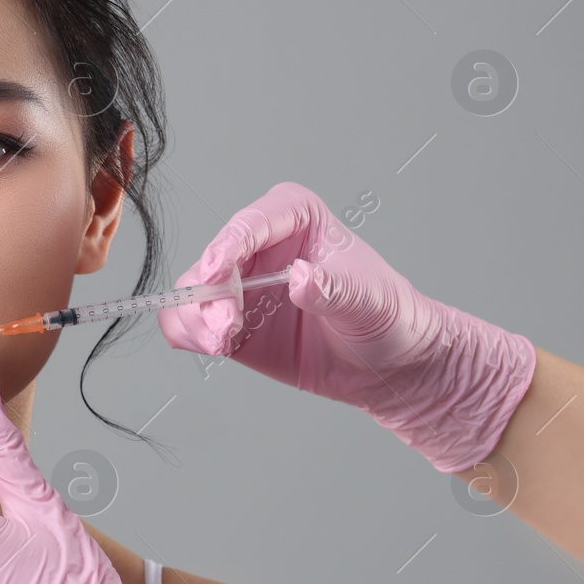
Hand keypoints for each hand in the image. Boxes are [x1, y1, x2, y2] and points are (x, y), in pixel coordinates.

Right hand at [157, 181, 536, 472]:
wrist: (392, 365)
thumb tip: (300, 278)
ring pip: (193, 292)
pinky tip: (214, 346)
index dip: (228, 245)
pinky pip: (191, 323)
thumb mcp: (368, 300)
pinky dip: (191, 335)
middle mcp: (260, 247)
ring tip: (222, 343)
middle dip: (210, 294)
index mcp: (295, 218)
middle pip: (212, 260)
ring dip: (197, 318)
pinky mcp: (230, 323)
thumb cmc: (388, 316)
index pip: (251, 222)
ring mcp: (242, 286)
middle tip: (225, 326)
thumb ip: (332, 289)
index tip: (217, 270)